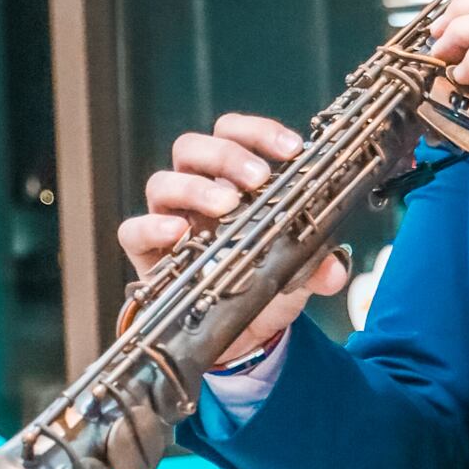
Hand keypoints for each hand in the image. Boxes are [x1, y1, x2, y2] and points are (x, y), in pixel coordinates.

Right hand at [117, 113, 349, 363]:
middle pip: (192, 147)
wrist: (239, 335)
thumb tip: (334, 268)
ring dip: (196, 187)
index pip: (234, 134)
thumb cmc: (263, 284)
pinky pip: (133, 230)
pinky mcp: (146, 253)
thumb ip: (318, 267)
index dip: (260, 133)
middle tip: (259, 178)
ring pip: (162, 181)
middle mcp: (195, 191)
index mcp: (231, 180)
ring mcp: (167, 219)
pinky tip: (180, 233)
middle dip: (227, 155)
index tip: (293, 149)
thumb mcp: (297, 275)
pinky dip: (152, 226)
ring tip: (227, 205)